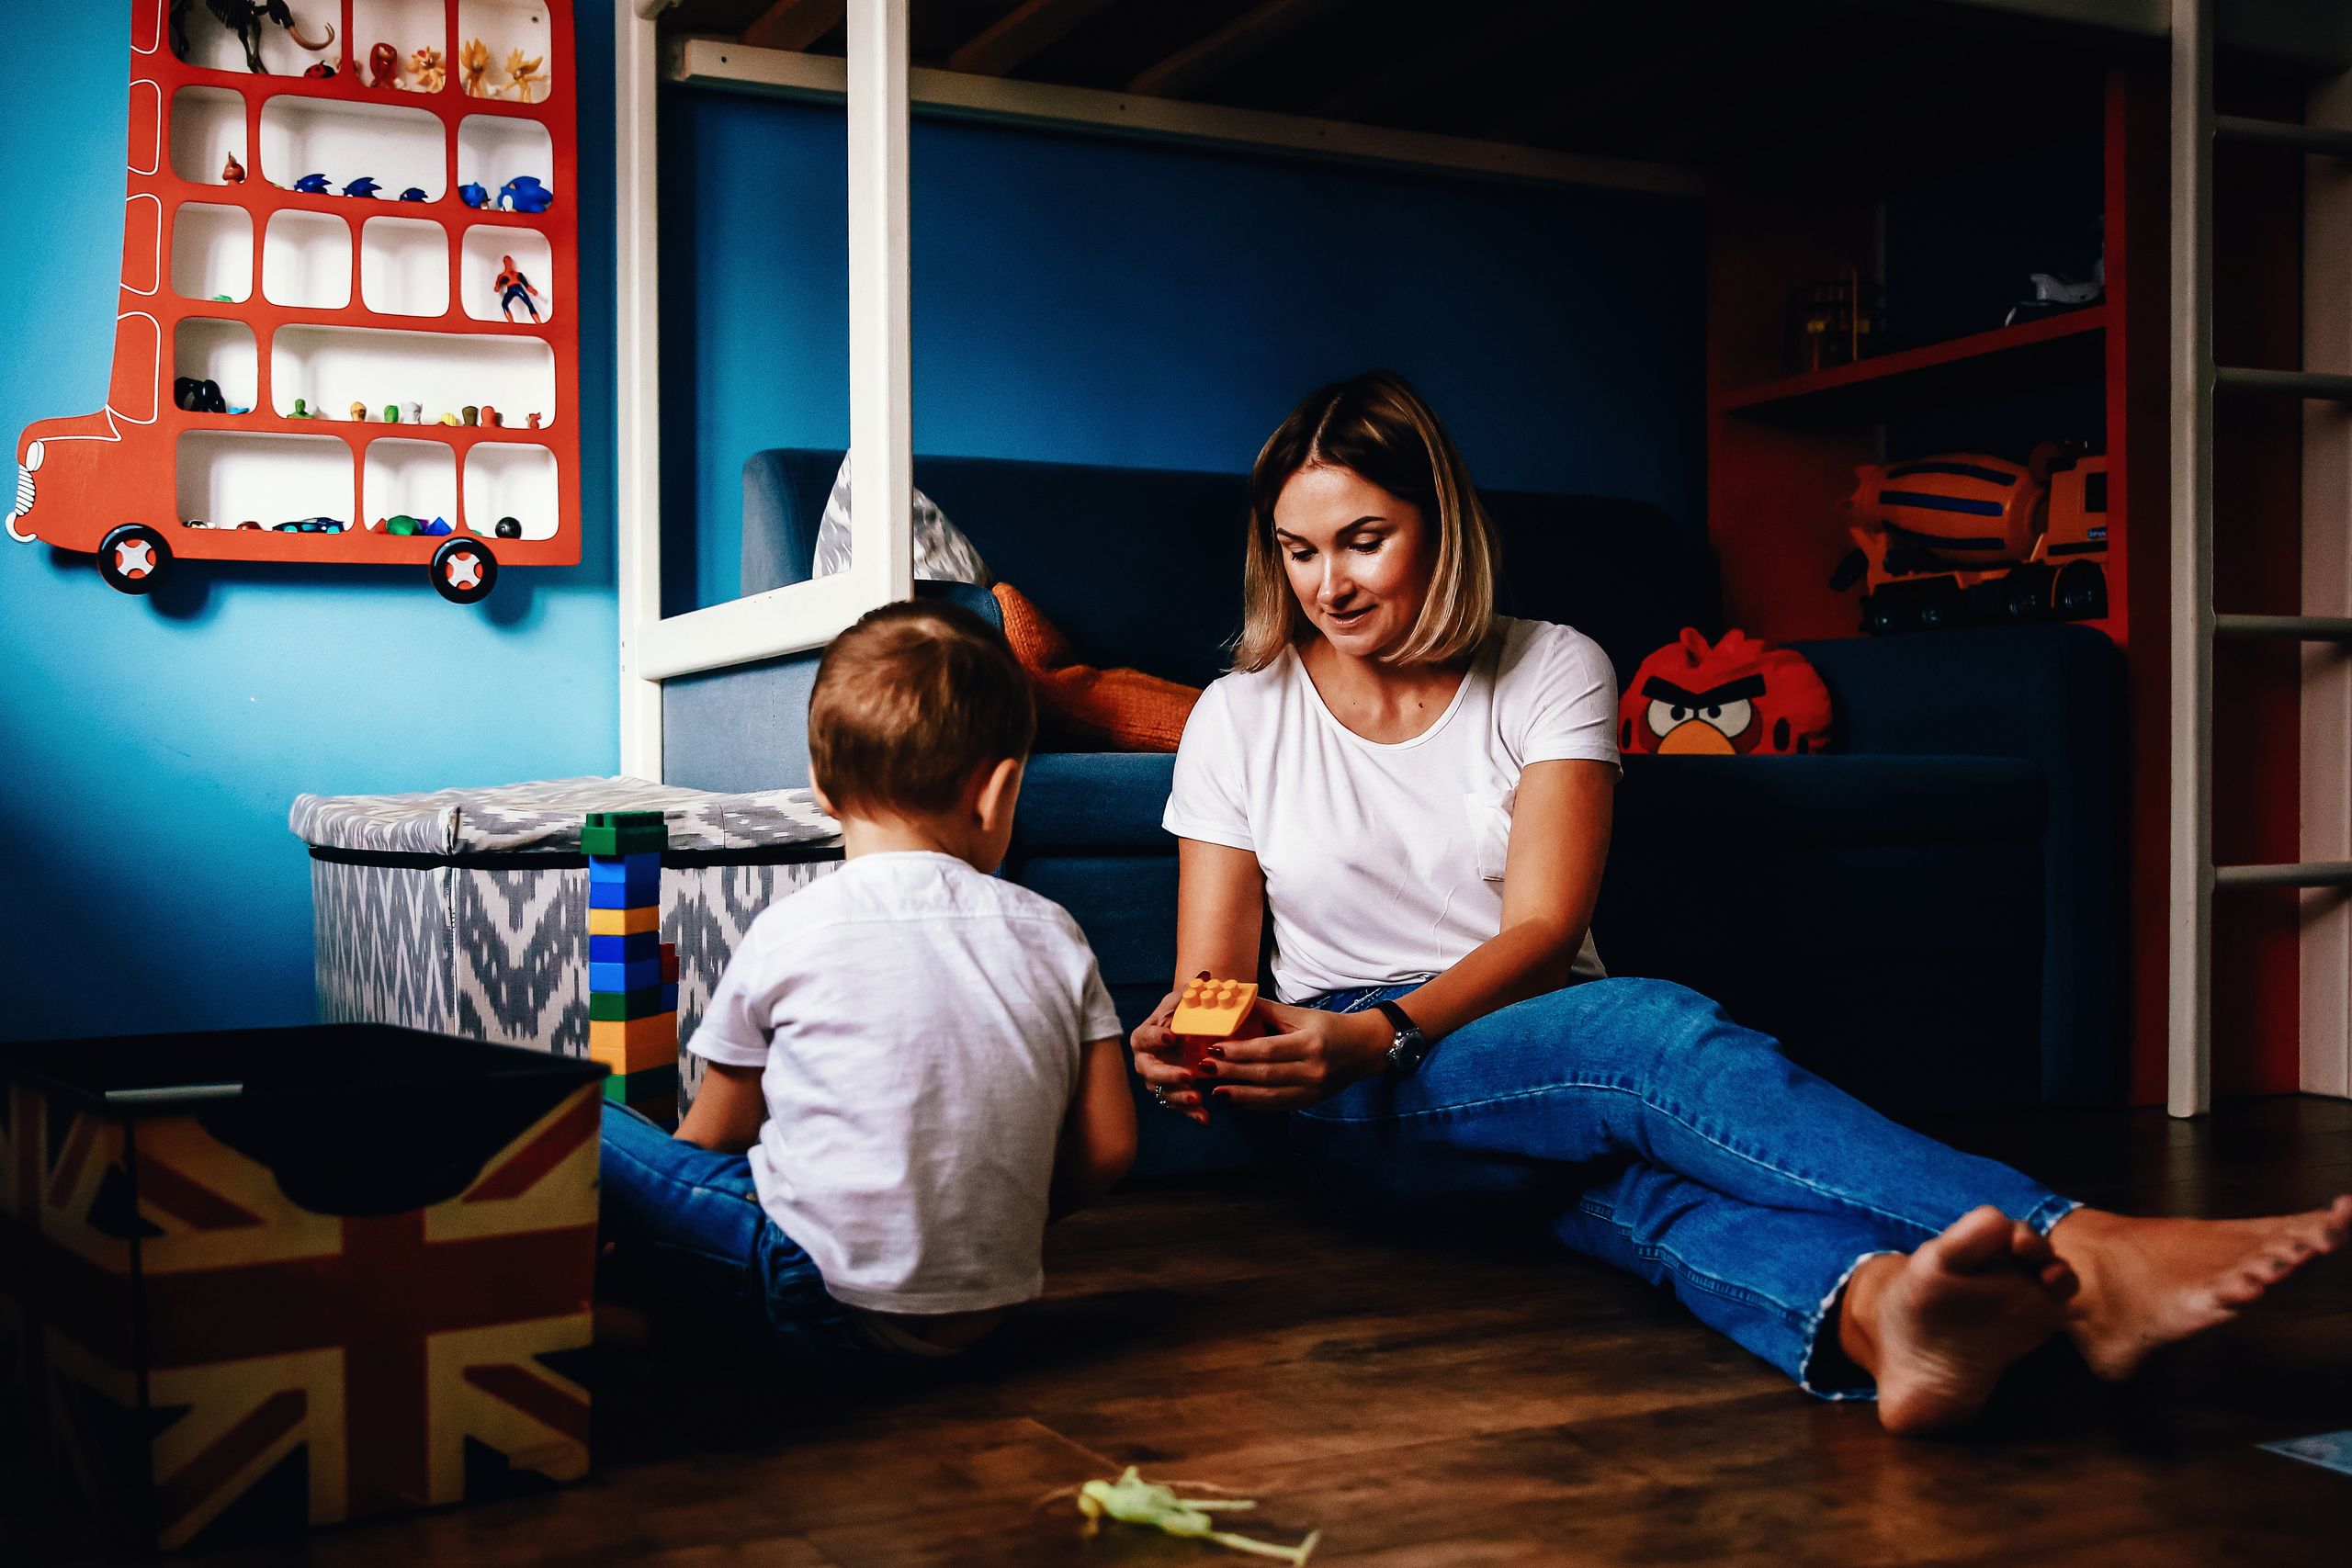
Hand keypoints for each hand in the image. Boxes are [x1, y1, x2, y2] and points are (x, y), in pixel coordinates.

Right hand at [1128, 989, 1207, 1124]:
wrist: (1184, 1034)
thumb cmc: (1179, 1016)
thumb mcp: (1183, 1002)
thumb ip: (1191, 991)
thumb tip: (1204, 977)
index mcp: (1145, 1035)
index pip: (1145, 1036)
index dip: (1156, 1037)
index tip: (1171, 1036)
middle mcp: (1146, 1060)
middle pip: (1150, 1070)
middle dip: (1168, 1075)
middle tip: (1188, 1076)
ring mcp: (1157, 1080)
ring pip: (1163, 1092)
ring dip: (1180, 1098)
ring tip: (1198, 1099)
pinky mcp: (1170, 1094)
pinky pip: (1177, 1106)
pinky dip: (1191, 1113)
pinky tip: (1205, 1118)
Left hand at [1194, 1001, 1392, 1111]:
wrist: (1365, 1049)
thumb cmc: (1330, 1027)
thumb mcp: (1302, 1014)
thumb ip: (1268, 1010)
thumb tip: (1235, 1001)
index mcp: (1310, 1044)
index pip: (1267, 1050)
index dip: (1239, 1052)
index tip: (1214, 1048)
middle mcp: (1312, 1070)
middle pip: (1265, 1075)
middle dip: (1232, 1073)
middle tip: (1204, 1070)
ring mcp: (1312, 1090)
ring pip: (1270, 1096)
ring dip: (1239, 1095)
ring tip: (1215, 1092)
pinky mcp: (1310, 1102)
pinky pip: (1277, 1106)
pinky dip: (1254, 1105)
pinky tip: (1235, 1101)